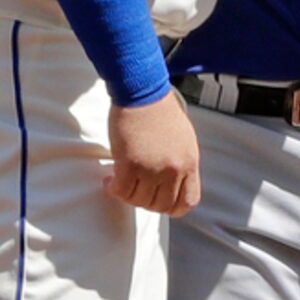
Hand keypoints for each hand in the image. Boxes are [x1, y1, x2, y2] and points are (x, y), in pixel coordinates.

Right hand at [106, 92, 200, 215]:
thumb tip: (171, 184)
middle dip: (146, 202)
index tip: (158, 201)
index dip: (172, 207)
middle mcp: (174, 169)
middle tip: (135, 190)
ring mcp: (152, 168)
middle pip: (161, 205)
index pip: (188, 201)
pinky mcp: (130, 163)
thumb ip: (181, 163)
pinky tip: (109, 179)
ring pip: (138, 200)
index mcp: (189, 163)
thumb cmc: (160, 111)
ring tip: (119, 181)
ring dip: (126, 195)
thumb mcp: (184, 140)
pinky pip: (120, 190)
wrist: (142, 91)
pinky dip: (113, 188)